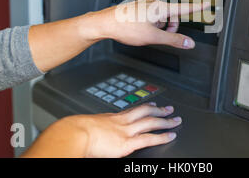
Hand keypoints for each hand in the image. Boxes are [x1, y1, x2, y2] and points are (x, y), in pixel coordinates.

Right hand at [22, 103, 180, 157]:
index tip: (151, 105)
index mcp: (111, 118)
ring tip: (175, 119)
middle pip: (144, 112)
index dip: (144, 108)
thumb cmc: (74, 132)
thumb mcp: (86, 126)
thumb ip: (95, 128)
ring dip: (165, 120)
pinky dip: (162, 136)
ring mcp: (126, 131)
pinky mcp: (127, 143)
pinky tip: (170, 135)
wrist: (73, 134)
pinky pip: (149, 138)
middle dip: (158, 109)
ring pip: (150, 122)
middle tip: (169, 108)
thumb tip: (92, 134)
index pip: (132, 111)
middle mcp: (121, 121)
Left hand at [86, 0, 209, 48]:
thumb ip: (174, 40)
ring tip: (146, 33)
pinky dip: (151, 25)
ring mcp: (146, 4)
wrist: (104, 23)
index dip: (197, 7)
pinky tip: (140, 30)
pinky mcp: (139, 7)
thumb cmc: (126, 27)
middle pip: (173, 16)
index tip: (208, 2)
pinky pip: (152, 16)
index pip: (184, 8)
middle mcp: (154, 3)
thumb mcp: (153, 37)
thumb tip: (189, 43)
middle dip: (170, 27)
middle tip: (160, 37)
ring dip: (159, 27)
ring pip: (161, 18)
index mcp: (160, 7)